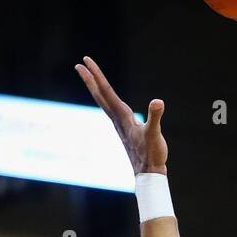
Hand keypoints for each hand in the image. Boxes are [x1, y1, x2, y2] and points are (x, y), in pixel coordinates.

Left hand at [76, 56, 166, 175]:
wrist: (148, 174)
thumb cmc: (152, 155)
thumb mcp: (155, 135)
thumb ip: (155, 117)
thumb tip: (157, 102)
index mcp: (122, 117)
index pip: (106, 91)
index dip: (96, 75)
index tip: (85, 61)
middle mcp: (118, 120)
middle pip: (100, 96)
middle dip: (90, 79)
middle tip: (79, 65)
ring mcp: (120, 126)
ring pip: (104, 103)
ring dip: (96, 89)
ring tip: (90, 79)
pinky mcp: (125, 131)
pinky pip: (112, 110)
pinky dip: (107, 100)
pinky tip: (109, 100)